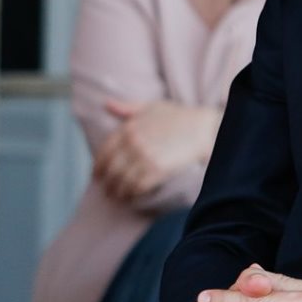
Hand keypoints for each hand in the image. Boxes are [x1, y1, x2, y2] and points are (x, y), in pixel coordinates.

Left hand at [94, 100, 220, 209]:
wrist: (203, 128)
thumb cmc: (178, 116)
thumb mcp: (151, 107)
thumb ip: (127, 108)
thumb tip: (106, 104)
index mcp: (128, 128)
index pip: (104, 152)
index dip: (99, 167)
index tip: (98, 176)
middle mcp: (133, 142)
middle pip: (111, 170)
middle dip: (107, 184)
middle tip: (108, 192)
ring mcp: (145, 156)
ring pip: (122, 181)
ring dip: (118, 192)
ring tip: (119, 198)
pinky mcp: (157, 169)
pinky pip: (137, 186)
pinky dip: (132, 194)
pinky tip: (133, 197)